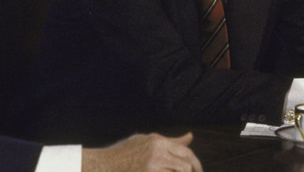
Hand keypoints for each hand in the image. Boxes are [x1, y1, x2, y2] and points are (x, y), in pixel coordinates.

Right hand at [82, 132, 201, 171]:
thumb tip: (190, 136)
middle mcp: (157, 152)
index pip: (186, 152)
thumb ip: (170, 141)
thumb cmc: (126, 152)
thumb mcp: (147, 141)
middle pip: (186, 165)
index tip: (198, 171)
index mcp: (158, 141)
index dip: (196, 163)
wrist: (105, 165)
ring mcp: (152, 166)